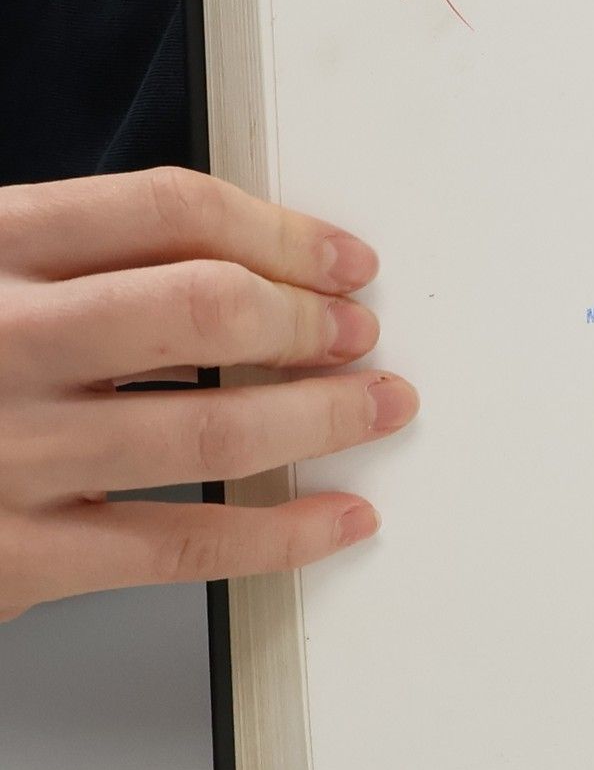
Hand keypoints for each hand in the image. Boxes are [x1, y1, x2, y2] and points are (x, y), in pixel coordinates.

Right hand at [0, 167, 417, 621]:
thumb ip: (66, 261)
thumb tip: (231, 262)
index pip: (165, 211)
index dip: (280, 231)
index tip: (340, 258)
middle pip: (204, 308)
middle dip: (310, 319)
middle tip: (361, 334)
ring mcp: (9, 452)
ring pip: (214, 427)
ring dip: (325, 417)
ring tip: (379, 407)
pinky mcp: (15, 558)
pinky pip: (184, 546)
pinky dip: (283, 534)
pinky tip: (338, 516)